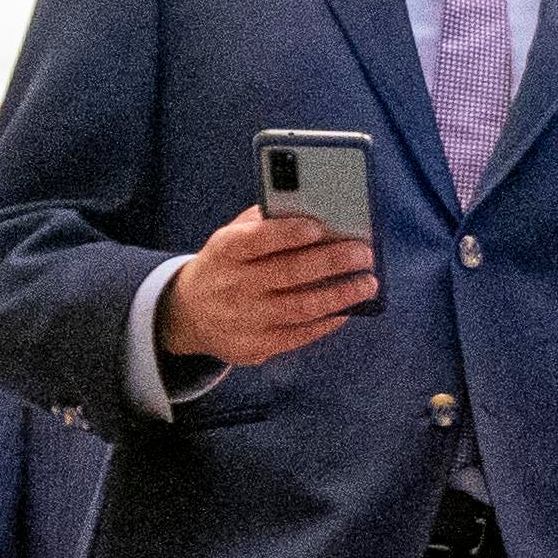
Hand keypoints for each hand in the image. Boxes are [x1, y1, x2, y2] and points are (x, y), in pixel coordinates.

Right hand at [157, 204, 379, 366]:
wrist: (189, 313)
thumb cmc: (225, 265)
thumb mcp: (230, 239)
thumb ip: (263, 224)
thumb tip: (313, 211)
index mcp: (225, 251)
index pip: (256, 240)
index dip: (287, 233)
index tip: (319, 226)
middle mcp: (233, 285)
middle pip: (288, 273)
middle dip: (331, 262)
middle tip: (364, 254)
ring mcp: (244, 319)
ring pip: (300, 307)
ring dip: (340, 295)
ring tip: (368, 283)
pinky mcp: (256, 346)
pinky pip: (299, 334)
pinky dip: (326, 321)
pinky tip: (346, 309)